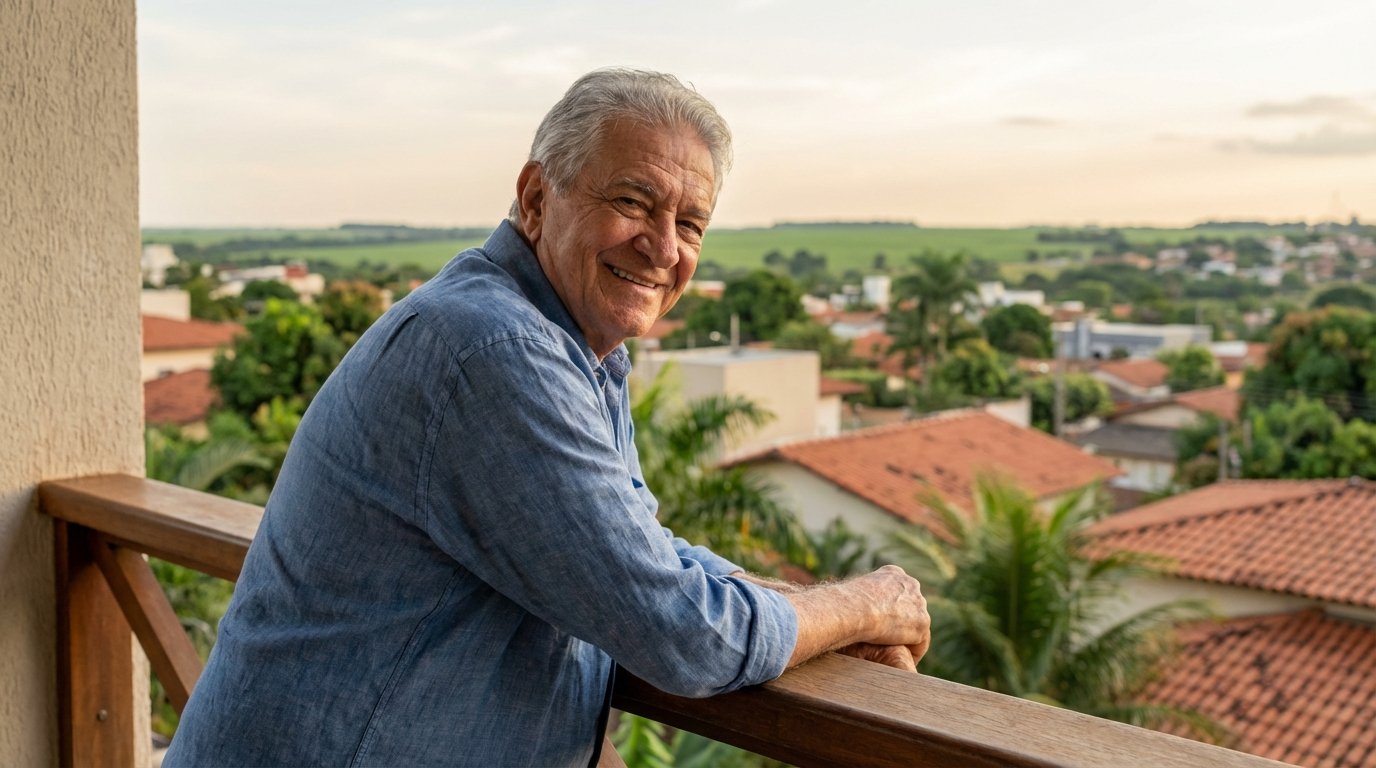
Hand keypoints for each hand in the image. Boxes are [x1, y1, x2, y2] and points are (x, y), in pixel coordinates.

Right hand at [784, 564, 930, 668]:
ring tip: (892, 655)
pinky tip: (900, 662)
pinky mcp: (921, 624)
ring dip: (906, 640)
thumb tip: (814, 609)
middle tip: (886, 643)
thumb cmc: (840, 603)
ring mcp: (919, 604)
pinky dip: (912, 653)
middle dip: (902, 625)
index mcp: (893, 574)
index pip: (899, 595)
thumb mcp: (842, 595)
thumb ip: (843, 601)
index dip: (889, 612)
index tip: (880, 627)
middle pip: (911, 610)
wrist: (854, 609)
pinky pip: (920, 644)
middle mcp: (910, 584)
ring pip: (916, 627)